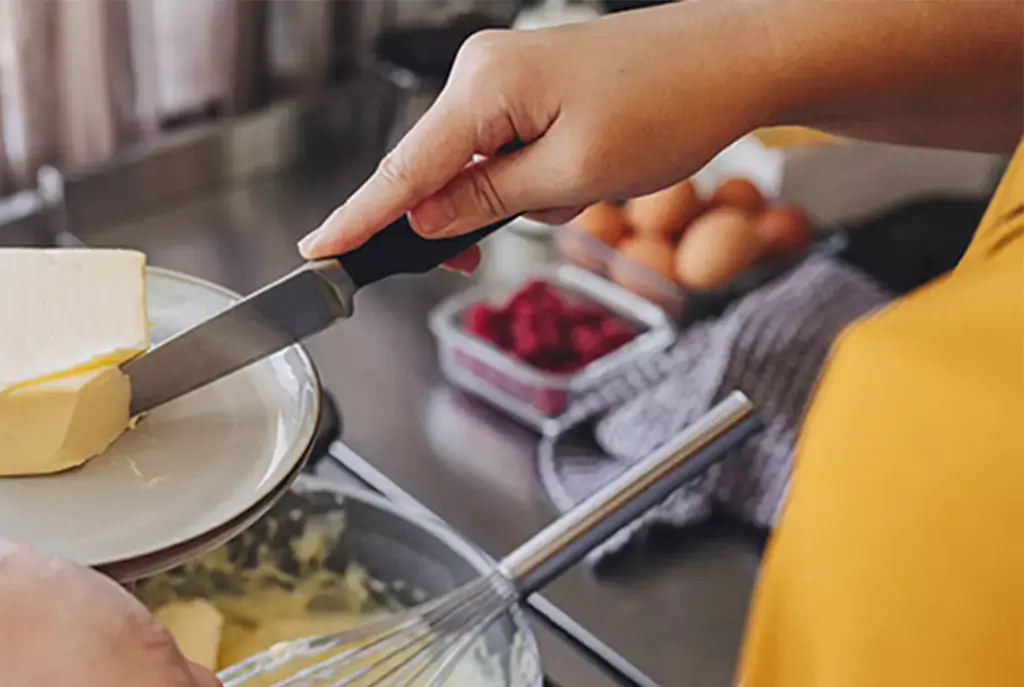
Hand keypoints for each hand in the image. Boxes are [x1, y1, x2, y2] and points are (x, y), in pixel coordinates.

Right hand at [299, 4, 775, 264]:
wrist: (735, 59)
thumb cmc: (670, 107)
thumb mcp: (574, 177)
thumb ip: (487, 202)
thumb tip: (424, 221)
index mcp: (485, 86)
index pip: (402, 170)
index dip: (359, 219)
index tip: (317, 252)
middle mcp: (482, 71)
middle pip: (430, 169)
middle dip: (458, 219)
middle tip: (473, 260)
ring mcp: (505, 75)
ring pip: (472, 167)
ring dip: (512, 200)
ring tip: (579, 192)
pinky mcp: (529, 85)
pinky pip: (502, 149)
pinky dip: (529, 179)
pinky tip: (580, 176)